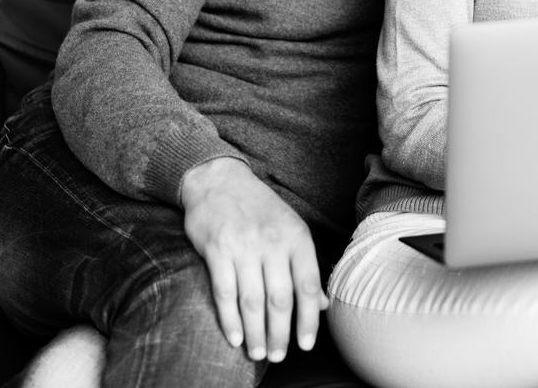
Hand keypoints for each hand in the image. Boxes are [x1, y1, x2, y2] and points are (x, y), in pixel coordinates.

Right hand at [180, 157, 329, 362]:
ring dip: (255, 332)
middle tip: (278, 356)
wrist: (220, 180)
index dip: (309, 319)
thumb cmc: (260, 209)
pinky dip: (229, 319)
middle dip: (280, 334)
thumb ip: (305, 266)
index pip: (308, 286)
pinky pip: (224, 293)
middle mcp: (273, 242)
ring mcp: (243, 246)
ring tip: (257, 353)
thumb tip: (321, 304)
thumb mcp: (291, 229)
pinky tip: (234, 337)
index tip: (306, 345)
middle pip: (280, 299)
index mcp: (297, 237)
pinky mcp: (216, 250)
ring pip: (252, 300)